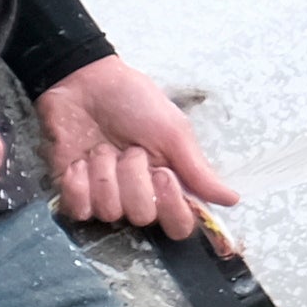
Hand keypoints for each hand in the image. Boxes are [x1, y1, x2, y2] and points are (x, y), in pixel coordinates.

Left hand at [41, 55, 240, 239]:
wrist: (85, 82)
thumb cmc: (134, 101)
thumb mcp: (173, 131)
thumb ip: (198, 169)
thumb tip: (232, 200)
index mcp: (168, 184)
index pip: (179, 225)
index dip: (172, 207)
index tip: (163, 174)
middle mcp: (138, 195)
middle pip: (143, 217)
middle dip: (134, 177)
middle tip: (130, 149)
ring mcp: (105, 196)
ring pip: (110, 212)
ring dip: (105, 173)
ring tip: (102, 148)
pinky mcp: (74, 192)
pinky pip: (80, 210)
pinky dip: (79, 184)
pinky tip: (79, 162)